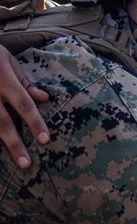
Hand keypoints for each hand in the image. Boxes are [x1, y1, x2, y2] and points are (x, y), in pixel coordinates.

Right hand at [0, 48, 49, 168]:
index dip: (34, 122)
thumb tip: (44, 98)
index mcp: (3, 80)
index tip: (45, 139)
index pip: (23, 104)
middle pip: (2, 123)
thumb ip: (24, 81)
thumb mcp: (7, 60)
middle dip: (14, 144)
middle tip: (26, 164)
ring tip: (9, 163)